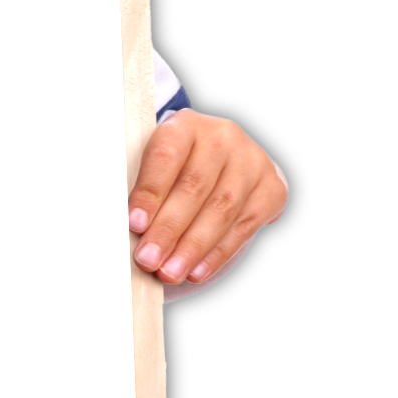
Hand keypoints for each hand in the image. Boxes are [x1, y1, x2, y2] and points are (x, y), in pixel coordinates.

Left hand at [128, 109, 288, 285]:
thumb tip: (126, 227)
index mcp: (186, 125)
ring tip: (169, 272)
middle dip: (169, 229)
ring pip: (221, 210)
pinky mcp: (271, 189)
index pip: (166, 156)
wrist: (226, 159)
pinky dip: (216, 254)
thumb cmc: (177, 165)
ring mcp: (251, 162)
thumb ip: (141, 186)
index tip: (134, 224)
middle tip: (148, 260)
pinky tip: (196, 271)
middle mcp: (223, 138)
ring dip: (192, 247)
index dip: (150, 191)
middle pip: (195, 187)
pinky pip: (243, 227)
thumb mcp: (156, 162)